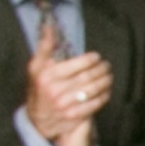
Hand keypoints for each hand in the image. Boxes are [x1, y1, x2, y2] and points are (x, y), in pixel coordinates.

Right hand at [25, 21, 111, 142]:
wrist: (37, 118)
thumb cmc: (38, 88)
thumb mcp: (35, 67)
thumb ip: (44, 47)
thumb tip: (49, 27)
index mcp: (47, 76)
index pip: (75, 65)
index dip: (90, 60)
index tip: (97, 56)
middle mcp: (56, 90)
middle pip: (87, 77)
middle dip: (101, 70)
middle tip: (107, 65)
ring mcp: (66, 104)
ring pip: (93, 90)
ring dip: (105, 82)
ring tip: (109, 75)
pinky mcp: (75, 116)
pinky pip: (95, 104)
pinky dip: (104, 96)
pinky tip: (107, 90)